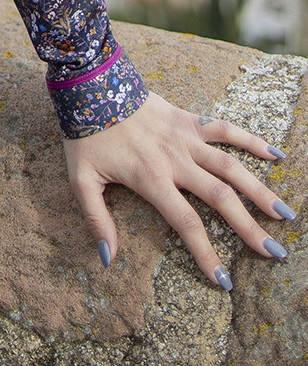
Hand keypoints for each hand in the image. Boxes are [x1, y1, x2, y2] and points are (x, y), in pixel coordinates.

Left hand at [63, 91, 294, 288]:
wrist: (91, 84)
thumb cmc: (85, 134)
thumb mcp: (80, 179)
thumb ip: (95, 219)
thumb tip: (107, 259)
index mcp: (151, 179)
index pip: (187, 224)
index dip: (206, 255)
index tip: (225, 281)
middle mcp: (175, 160)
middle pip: (221, 199)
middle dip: (249, 228)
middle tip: (275, 253)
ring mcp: (185, 138)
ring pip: (231, 166)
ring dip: (260, 190)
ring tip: (286, 214)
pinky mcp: (188, 119)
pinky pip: (225, 129)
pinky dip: (251, 140)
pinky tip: (276, 155)